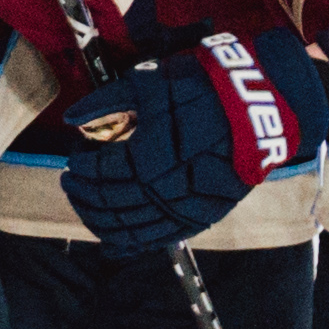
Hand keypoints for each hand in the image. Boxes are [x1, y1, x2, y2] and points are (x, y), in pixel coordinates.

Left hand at [53, 27, 328, 253]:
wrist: (257, 111)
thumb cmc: (202, 90)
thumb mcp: (150, 83)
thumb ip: (106, 101)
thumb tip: (71, 119)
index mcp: (147, 155)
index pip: (100, 172)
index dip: (81, 167)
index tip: (74, 158)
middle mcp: (161, 189)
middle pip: (109, 202)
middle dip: (84, 194)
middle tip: (71, 183)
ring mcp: (180, 208)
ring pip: (128, 227)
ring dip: (100, 220)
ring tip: (87, 208)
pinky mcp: (197, 219)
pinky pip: (156, 240)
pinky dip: (130, 244)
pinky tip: (112, 245)